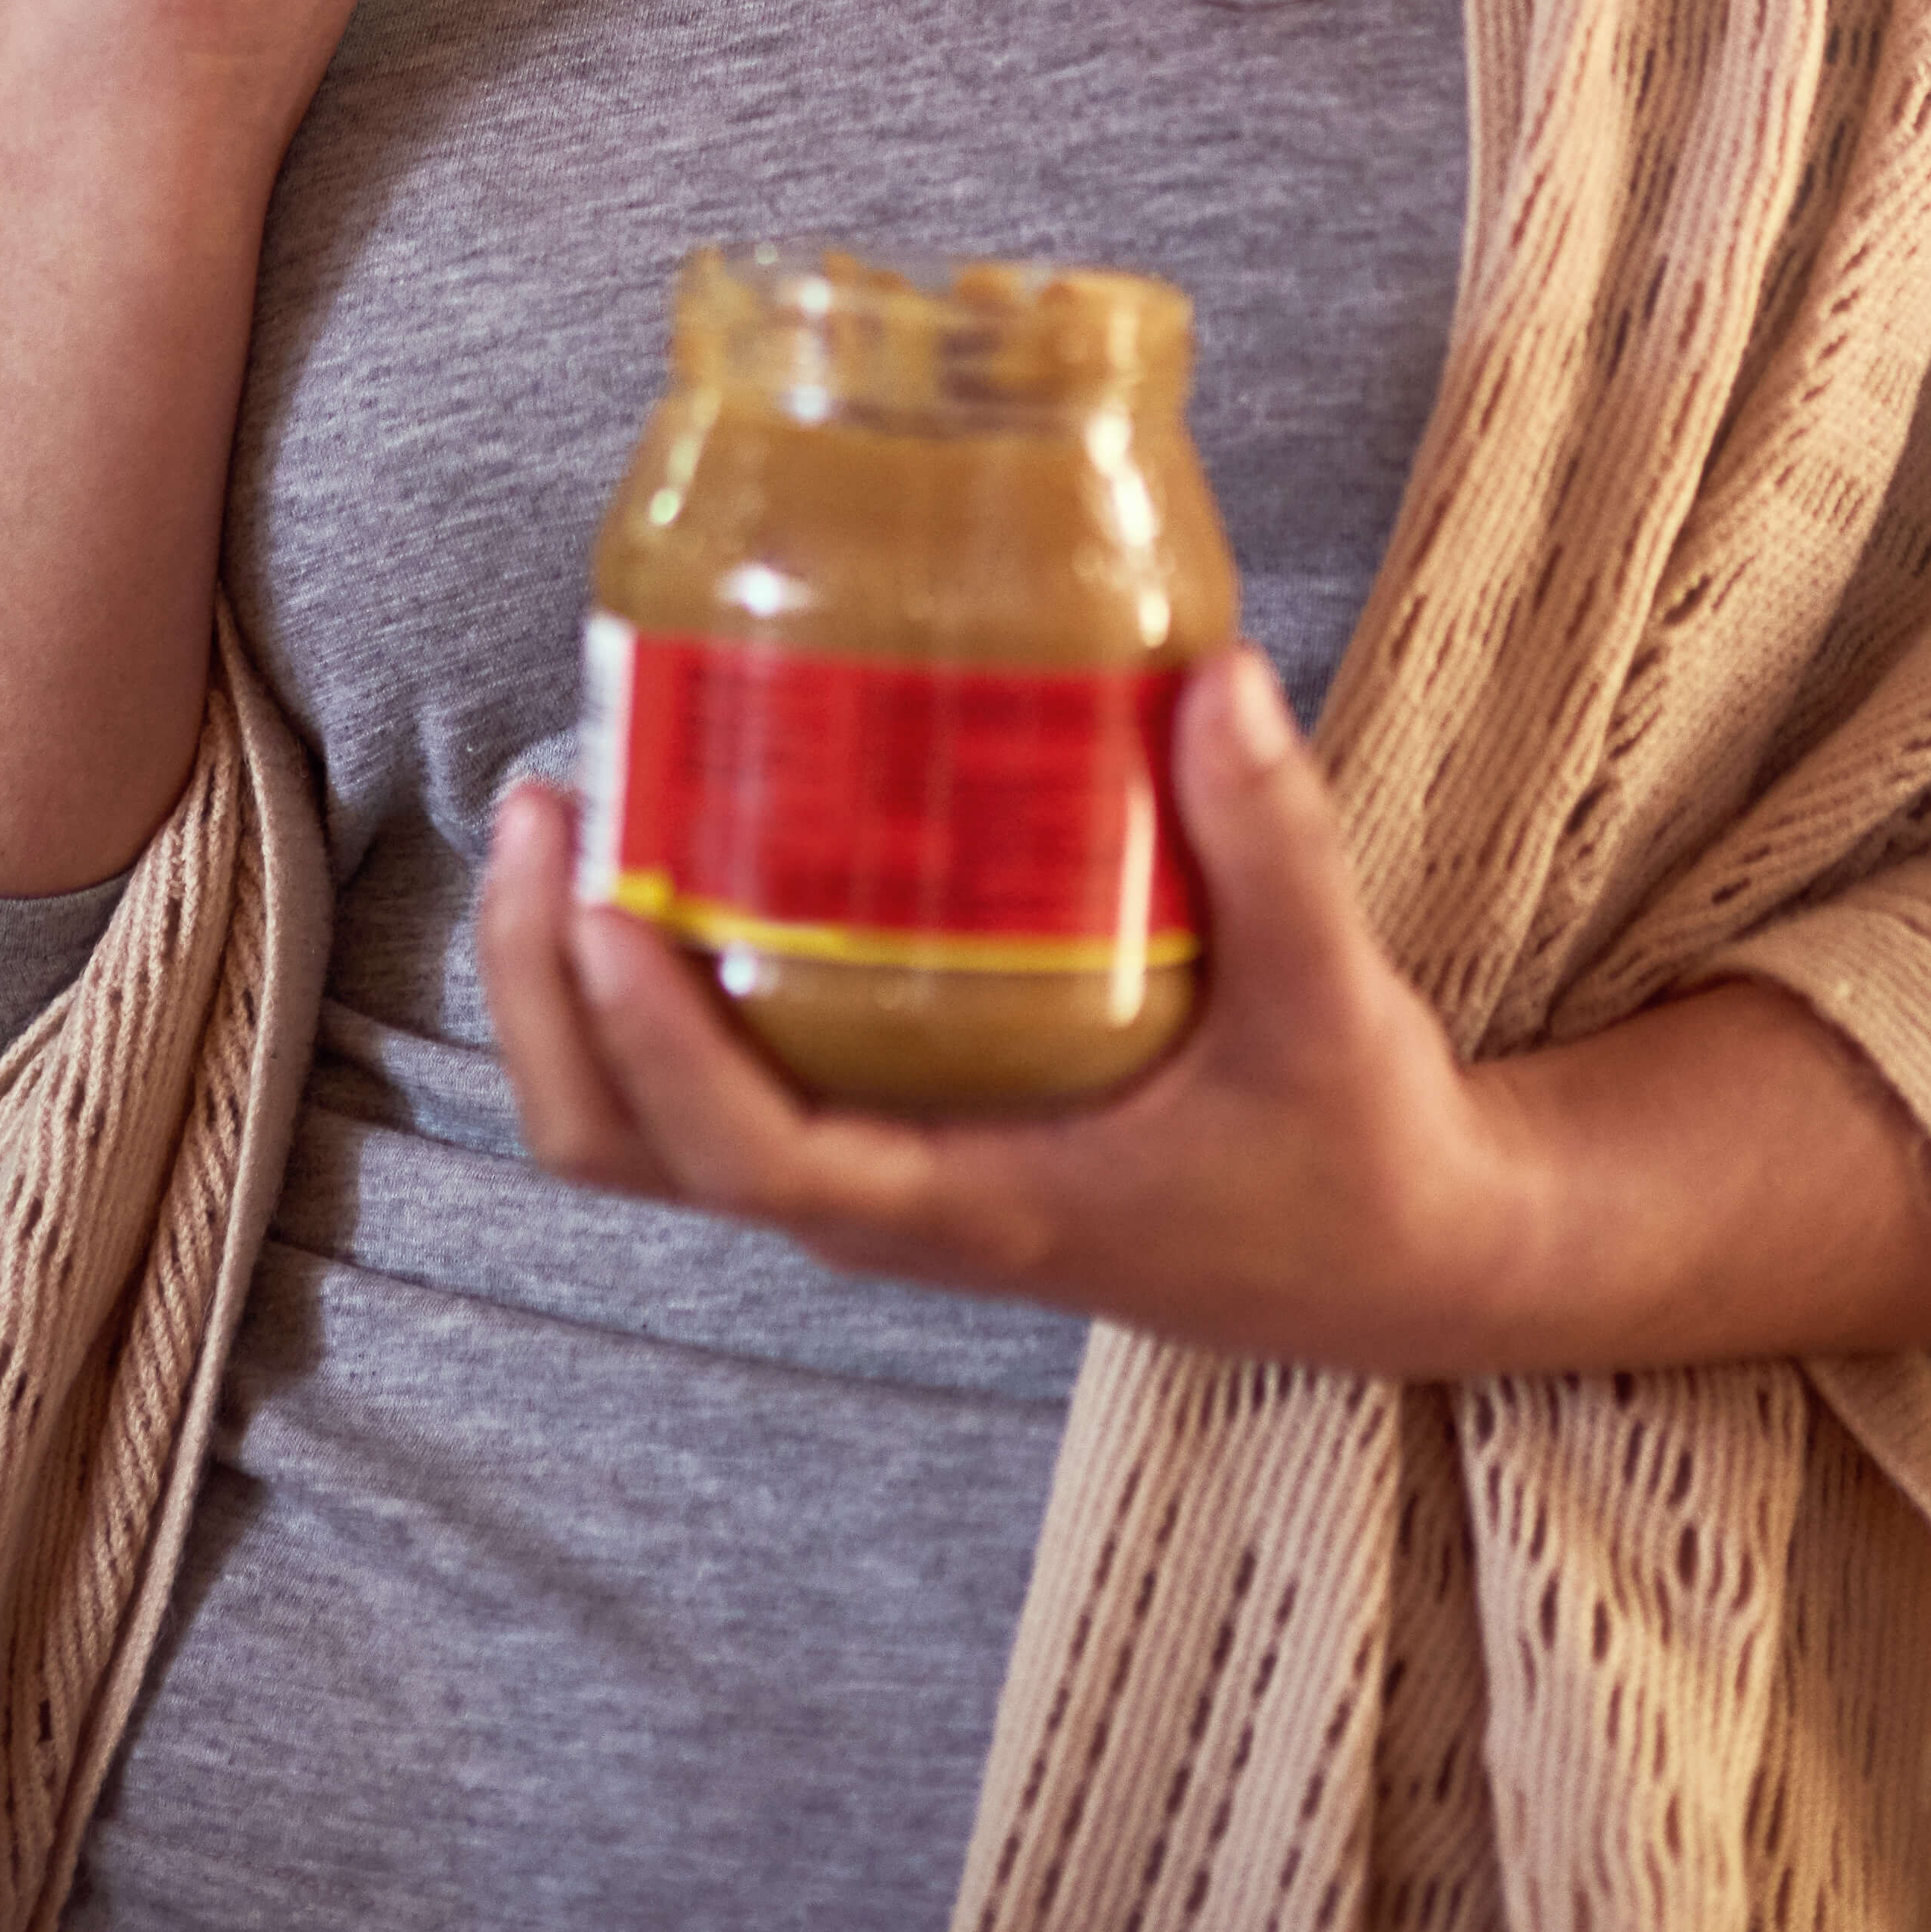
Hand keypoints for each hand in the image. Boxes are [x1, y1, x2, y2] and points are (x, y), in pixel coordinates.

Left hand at [476, 646, 1544, 1376]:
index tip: (607, 901)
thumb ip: (1276, 847)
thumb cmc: (1344, 1148)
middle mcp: (878, 1202)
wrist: (1386, 1252)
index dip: (652, 1042)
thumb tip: (1217, 678)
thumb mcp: (1329, 1006)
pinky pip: (703, 1073)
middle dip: (544, 988)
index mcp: (962, 1205)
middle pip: (625, 1149)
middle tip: (548, 806)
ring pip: (637, 1123)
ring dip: (565, 981)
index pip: (743, 1156)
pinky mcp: (880, 1124)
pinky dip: (641, 979)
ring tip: (565, 802)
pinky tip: (674, 833)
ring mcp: (864, 1171)